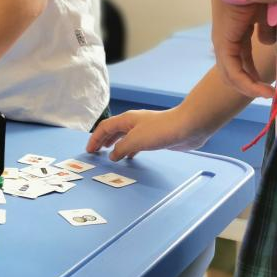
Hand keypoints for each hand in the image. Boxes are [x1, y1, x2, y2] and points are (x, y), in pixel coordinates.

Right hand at [87, 108, 206, 161]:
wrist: (187, 127)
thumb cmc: (161, 130)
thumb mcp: (135, 140)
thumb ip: (121, 148)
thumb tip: (113, 155)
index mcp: (126, 120)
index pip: (104, 127)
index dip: (95, 139)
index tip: (89, 150)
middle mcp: (133, 123)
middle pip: (113, 131)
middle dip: (102, 141)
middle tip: (95, 152)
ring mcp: (144, 129)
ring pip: (124, 137)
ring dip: (115, 145)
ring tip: (109, 154)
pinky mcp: (154, 137)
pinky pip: (135, 143)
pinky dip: (128, 150)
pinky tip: (129, 157)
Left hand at [211, 0, 275, 98]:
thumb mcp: (270, 13)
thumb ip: (269, 29)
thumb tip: (268, 43)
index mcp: (237, 29)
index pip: (242, 57)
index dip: (255, 72)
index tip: (273, 81)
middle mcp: (227, 37)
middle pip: (235, 68)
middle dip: (252, 82)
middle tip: (270, 92)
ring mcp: (222, 41)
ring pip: (232, 74)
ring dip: (252, 87)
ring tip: (271, 95)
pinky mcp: (223, 44)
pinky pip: (234, 71)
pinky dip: (249, 84)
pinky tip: (266, 91)